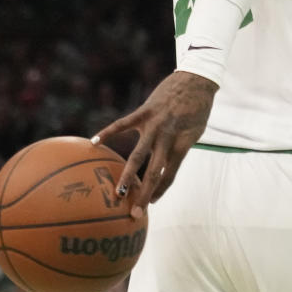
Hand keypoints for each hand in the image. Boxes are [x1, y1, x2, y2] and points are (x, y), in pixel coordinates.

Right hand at [92, 71, 217, 215]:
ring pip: (138, 154)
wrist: (197, 77)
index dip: (161, 191)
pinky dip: (108, 132)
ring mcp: (155, 124)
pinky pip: (123, 124)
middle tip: (135, 213)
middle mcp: (168, 137)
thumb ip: (180, 146)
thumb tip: (166, 164)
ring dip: (128, 175)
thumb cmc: (198, 106)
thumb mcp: (196, 130)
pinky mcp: (145, 110)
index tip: (151, 205)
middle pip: (154, 172)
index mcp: (182, 144)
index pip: (170, 174)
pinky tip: (94, 142)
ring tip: (118, 192)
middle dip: (145, 194)